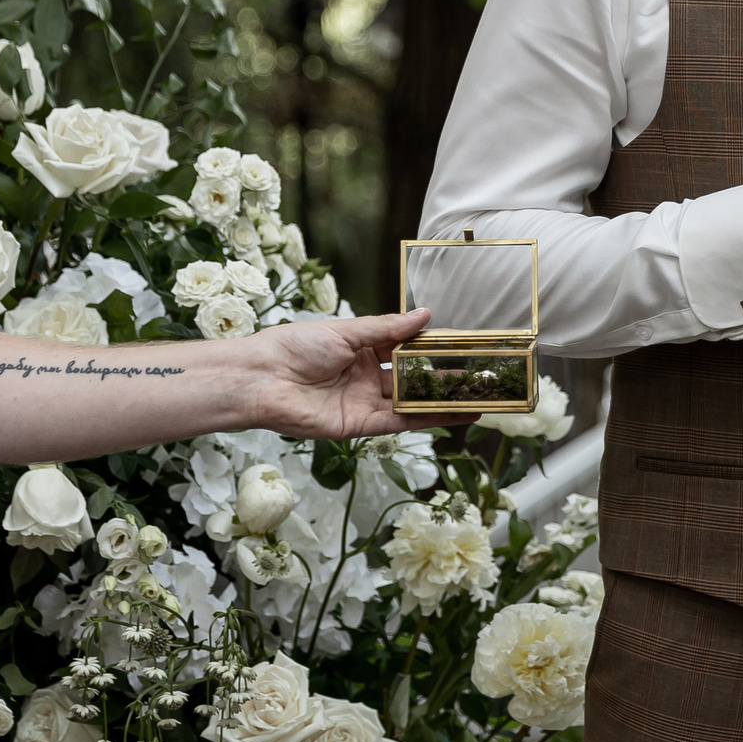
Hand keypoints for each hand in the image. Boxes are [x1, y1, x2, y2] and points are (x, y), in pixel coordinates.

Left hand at [246, 309, 467, 438]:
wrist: (261, 378)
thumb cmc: (294, 347)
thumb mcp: (346, 330)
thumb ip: (388, 328)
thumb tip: (425, 316)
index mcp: (361, 349)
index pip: (405, 348)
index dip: (432, 349)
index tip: (462, 346)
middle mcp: (366, 377)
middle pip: (413, 379)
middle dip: (445, 379)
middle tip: (481, 377)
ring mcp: (364, 402)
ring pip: (412, 403)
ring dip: (444, 402)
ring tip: (480, 398)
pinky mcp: (359, 425)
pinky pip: (400, 422)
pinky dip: (428, 419)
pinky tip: (456, 415)